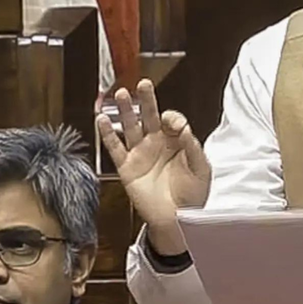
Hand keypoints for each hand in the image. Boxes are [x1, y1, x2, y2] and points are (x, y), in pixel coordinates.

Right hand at [96, 80, 211, 255]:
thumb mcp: (200, 169)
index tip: (175, 124)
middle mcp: (157, 143)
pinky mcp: (127, 168)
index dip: (172, 118)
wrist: (177, 219)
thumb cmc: (193, 194)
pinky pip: (115, 148)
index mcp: (176, 141)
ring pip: (131, 127)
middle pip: (149, 116)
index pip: (171, 120)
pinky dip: (107, 134)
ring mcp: (140, 154)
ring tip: (120, 94)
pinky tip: (102, 120)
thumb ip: (193, 148)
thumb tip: (184, 128)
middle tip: (143, 84)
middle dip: (146, 100)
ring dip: (125, 111)